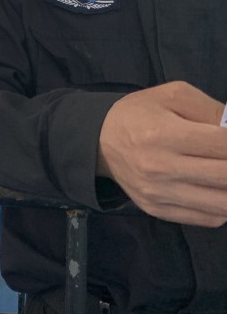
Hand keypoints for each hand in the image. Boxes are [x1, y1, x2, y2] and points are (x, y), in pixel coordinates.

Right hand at [98, 81, 226, 226]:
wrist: (100, 141)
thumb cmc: (139, 114)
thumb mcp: (173, 95)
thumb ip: (210, 109)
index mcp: (163, 134)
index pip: (223, 144)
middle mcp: (159, 167)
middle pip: (225, 176)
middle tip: (226, 157)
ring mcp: (158, 193)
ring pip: (222, 204)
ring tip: (222, 173)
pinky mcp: (158, 210)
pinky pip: (209, 218)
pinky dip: (222, 206)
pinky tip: (216, 188)